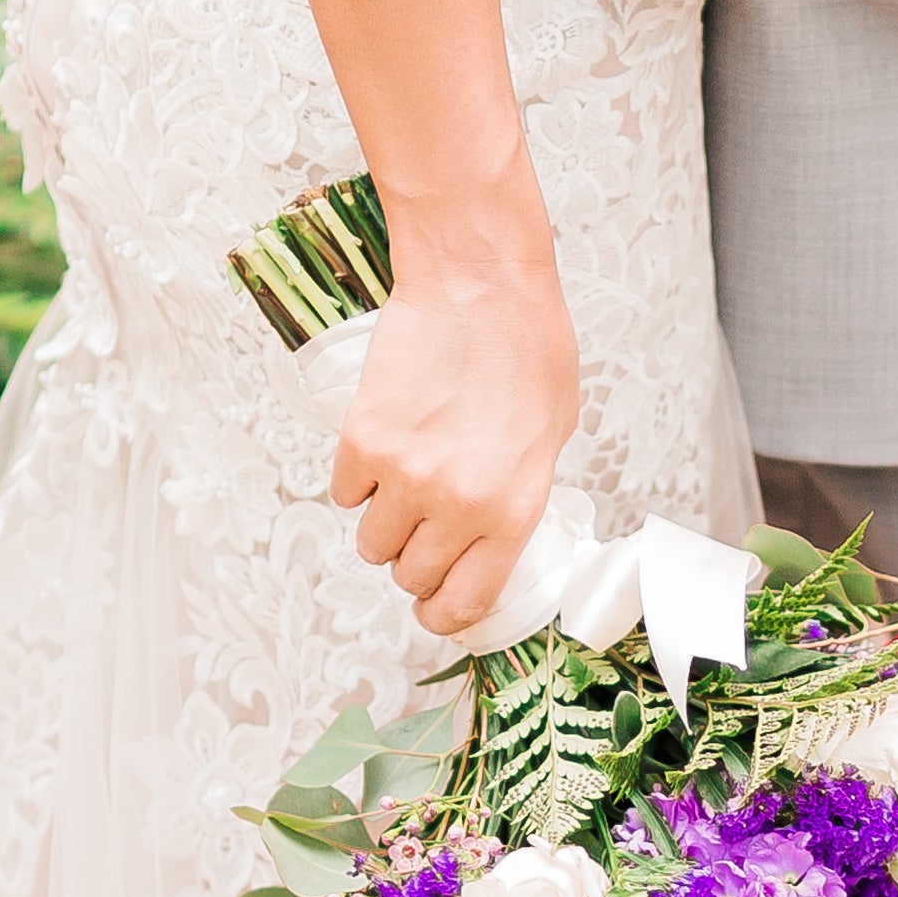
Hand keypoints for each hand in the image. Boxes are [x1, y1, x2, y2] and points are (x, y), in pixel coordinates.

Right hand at [332, 202, 579, 639]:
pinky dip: (358, 480)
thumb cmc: (528, 345)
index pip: (464, 602)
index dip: (444, 615)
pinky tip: (384, 444)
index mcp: (512, 510)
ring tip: (403, 484)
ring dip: (384, 525)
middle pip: (410, 576)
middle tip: (424, 529)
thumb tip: (491, 533)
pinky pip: (345, 493)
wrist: (478, 281)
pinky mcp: (361, 441)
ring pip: (371, 544)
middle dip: (415, 562)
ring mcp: (403, 475)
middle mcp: (455, 504)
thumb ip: (521, 494)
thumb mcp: (553, 435)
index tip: (435, 609)